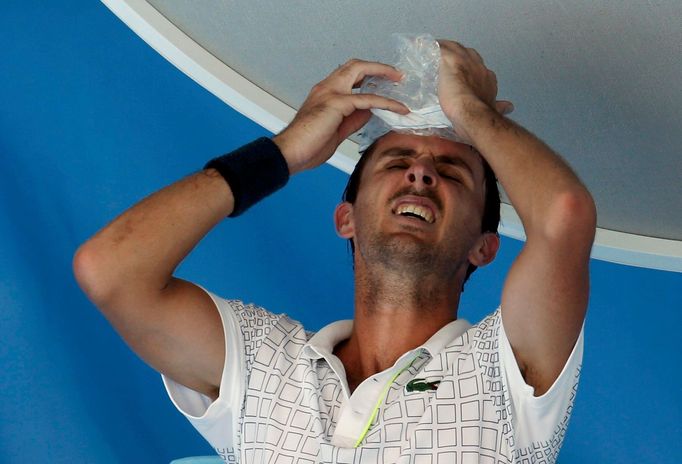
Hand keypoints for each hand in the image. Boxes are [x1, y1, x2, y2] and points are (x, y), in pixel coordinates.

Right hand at [273, 59, 408, 174]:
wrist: (289, 153)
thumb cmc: (307, 146)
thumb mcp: (337, 130)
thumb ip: (353, 118)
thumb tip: (371, 112)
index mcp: (324, 93)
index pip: (348, 76)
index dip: (367, 76)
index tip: (384, 82)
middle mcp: (327, 87)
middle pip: (355, 65)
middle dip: (377, 67)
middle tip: (396, 75)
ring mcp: (331, 92)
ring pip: (361, 72)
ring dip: (384, 75)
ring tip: (401, 81)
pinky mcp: (337, 103)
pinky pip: (367, 99)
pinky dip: (386, 102)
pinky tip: (398, 108)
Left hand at [436, 40, 513, 142]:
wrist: (471, 113)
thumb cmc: (478, 116)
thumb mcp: (491, 109)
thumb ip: (499, 106)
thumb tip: (509, 106)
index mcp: (487, 77)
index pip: (478, 66)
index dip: (469, 68)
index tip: (461, 73)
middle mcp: (478, 65)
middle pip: (466, 54)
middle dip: (457, 56)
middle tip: (444, 62)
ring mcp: (465, 61)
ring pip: (453, 47)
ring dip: (444, 49)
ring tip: (432, 53)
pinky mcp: (451, 59)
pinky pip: (439, 47)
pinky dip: (431, 47)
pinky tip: (423, 48)